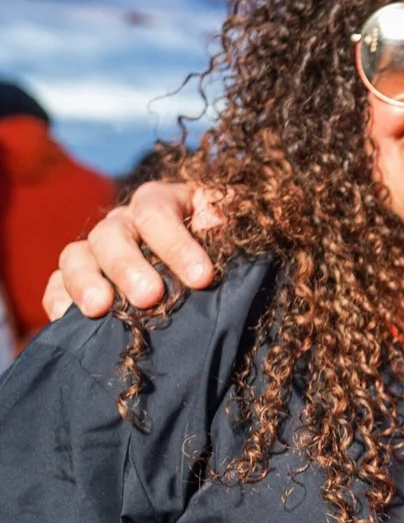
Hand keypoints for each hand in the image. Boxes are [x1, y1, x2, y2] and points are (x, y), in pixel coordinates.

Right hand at [42, 180, 219, 321]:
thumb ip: (225, 225)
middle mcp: (123, 223)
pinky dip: (58, 299)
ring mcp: (95, 251)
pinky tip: (66, 318)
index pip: (158, 211)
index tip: (201, 278)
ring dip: (86, 281)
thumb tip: (216, 219)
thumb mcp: (229, 234)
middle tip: (149, 297)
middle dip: (130, 266)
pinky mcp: (75, 280)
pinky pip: (56, 285)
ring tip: (100, 308)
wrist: (198, 284)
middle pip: (113, 234)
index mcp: (161, 203)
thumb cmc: (218, 256)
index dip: (177, 243)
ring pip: (76, 255)